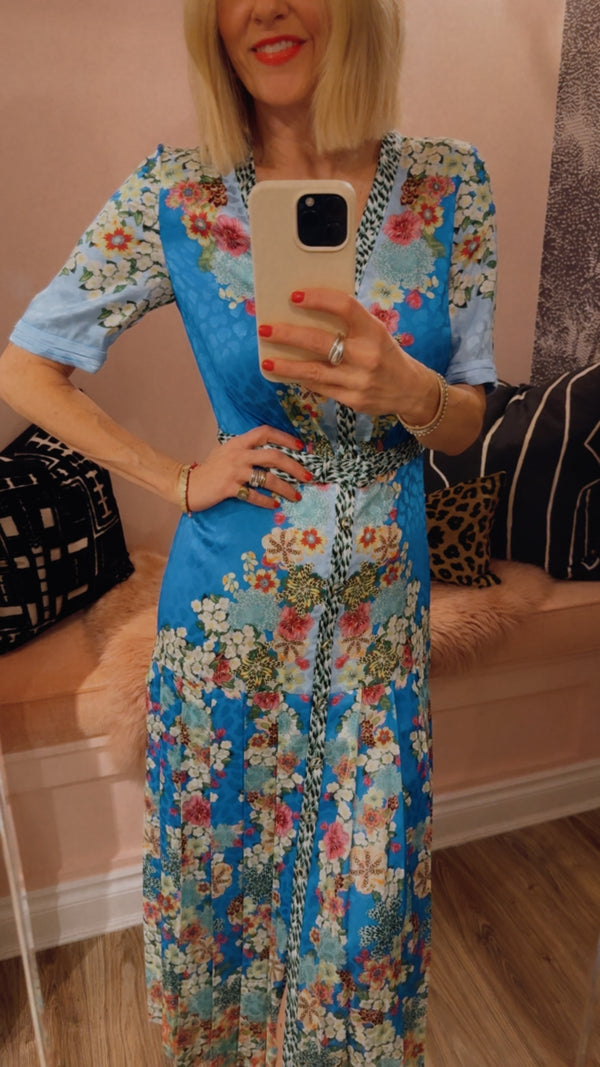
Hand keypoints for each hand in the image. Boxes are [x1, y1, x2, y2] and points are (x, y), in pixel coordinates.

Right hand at [185, 425, 310, 512]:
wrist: (187, 484)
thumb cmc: (209, 470)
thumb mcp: (226, 452)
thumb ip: (245, 450)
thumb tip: (270, 454)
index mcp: (238, 442)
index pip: (265, 432)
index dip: (285, 438)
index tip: (301, 446)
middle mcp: (238, 454)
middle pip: (274, 456)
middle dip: (295, 466)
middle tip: (308, 476)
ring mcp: (234, 471)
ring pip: (268, 478)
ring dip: (285, 488)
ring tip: (296, 496)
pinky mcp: (229, 488)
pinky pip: (254, 495)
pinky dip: (267, 501)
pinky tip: (275, 505)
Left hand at [257, 288, 432, 417]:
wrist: (410, 390)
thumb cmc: (386, 353)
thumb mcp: (376, 333)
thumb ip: (350, 324)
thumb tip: (307, 312)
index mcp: (374, 331)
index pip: (344, 307)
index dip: (318, 299)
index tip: (295, 296)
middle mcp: (367, 356)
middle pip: (320, 342)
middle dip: (288, 335)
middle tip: (266, 329)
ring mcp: (359, 381)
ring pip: (314, 372)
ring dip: (286, 366)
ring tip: (267, 361)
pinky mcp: (353, 400)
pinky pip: (321, 388)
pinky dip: (303, 380)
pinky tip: (289, 374)